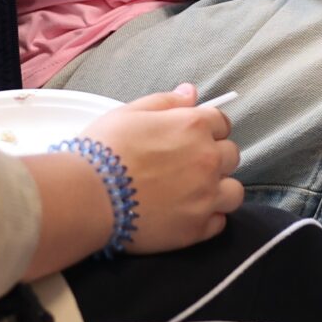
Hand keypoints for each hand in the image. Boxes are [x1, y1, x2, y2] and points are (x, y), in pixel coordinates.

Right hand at [82, 84, 244, 253]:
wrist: (87, 195)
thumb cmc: (104, 149)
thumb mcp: (130, 113)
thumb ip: (166, 101)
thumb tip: (191, 92)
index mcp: (194, 126)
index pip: (222, 122)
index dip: (207, 129)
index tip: (191, 138)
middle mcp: (208, 160)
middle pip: (231, 156)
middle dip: (213, 157)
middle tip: (186, 166)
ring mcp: (205, 196)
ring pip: (234, 191)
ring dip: (219, 189)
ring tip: (193, 193)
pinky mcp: (196, 229)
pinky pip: (219, 222)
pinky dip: (208, 218)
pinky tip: (186, 213)